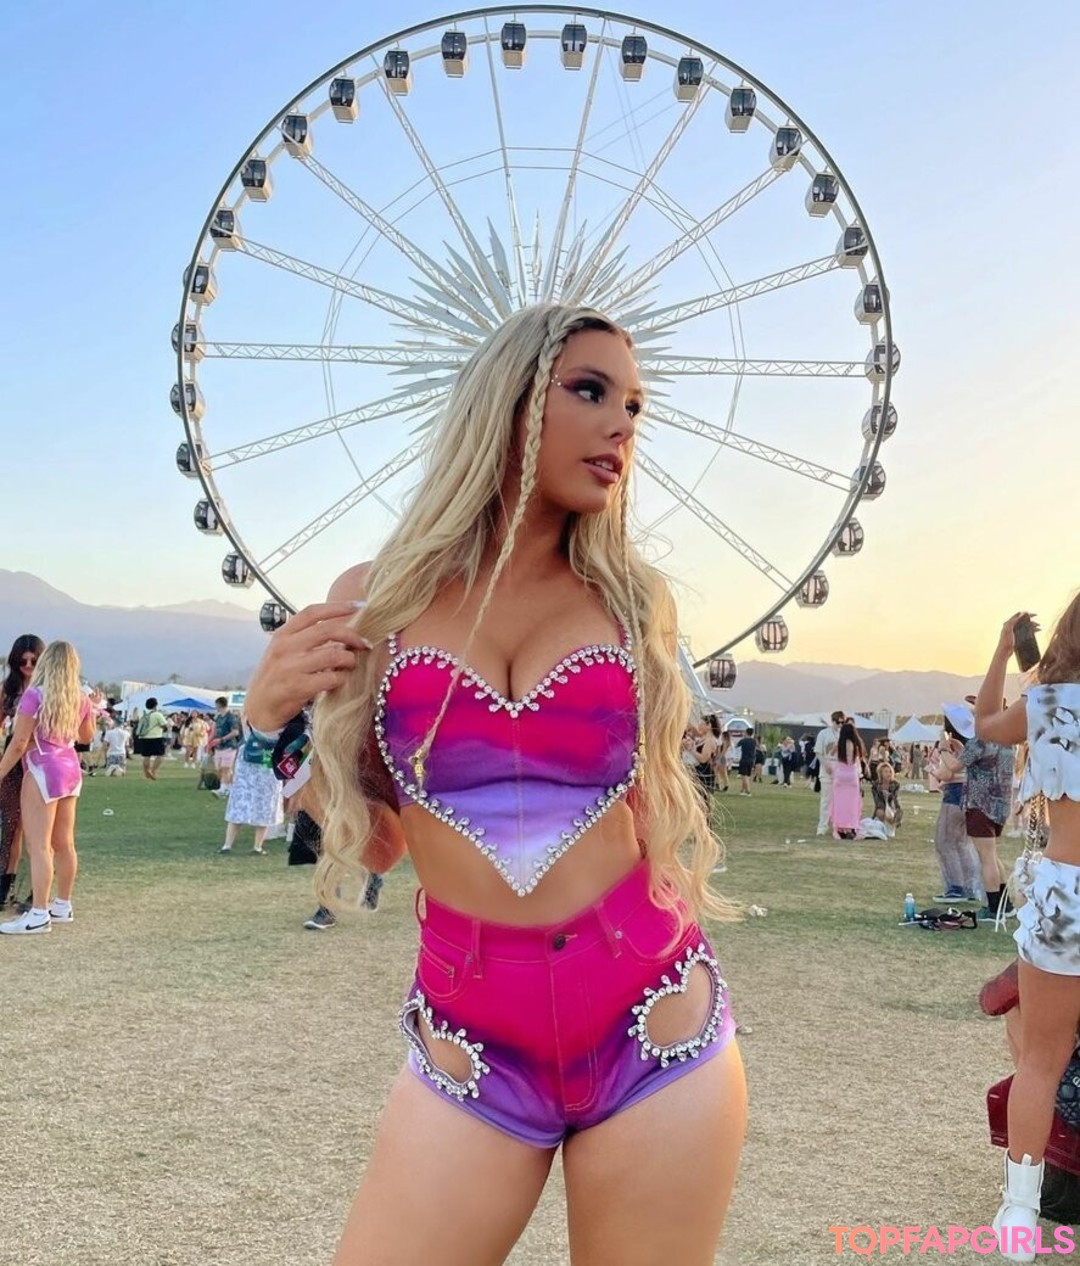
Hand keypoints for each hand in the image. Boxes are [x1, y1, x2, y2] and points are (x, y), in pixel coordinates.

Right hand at [244, 601, 372, 731]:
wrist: (258, 707)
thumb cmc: (276, 676)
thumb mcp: (283, 651)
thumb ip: (305, 638)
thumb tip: (342, 629)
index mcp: (283, 634)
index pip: (312, 612)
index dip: (337, 607)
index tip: (359, 606)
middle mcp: (285, 647)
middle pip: (326, 630)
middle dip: (352, 635)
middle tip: (364, 643)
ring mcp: (290, 667)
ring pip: (332, 655)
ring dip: (349, 660)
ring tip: (351, 664)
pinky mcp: (297, 687)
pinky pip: (330, 679)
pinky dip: (341, 678)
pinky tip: (340, 680)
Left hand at [997, 611, 1037, 656]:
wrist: (1004, 651)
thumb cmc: (1005, 641)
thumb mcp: (1008, 629)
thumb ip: (1014, 621)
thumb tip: (1022, 613)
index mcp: (1008, 623)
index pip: (1019, 615)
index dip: (1028, 614)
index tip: (1035, 615)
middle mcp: (1011, 626)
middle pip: (1024, 621)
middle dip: (1032, 621)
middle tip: (1039, 624)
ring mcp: (1014, 631)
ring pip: (1025, 626)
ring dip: (1033, 626)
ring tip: (1039, 628)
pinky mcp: (1017, 636)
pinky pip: (1025, 631)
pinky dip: (1031, 630)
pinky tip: (1036, 631)